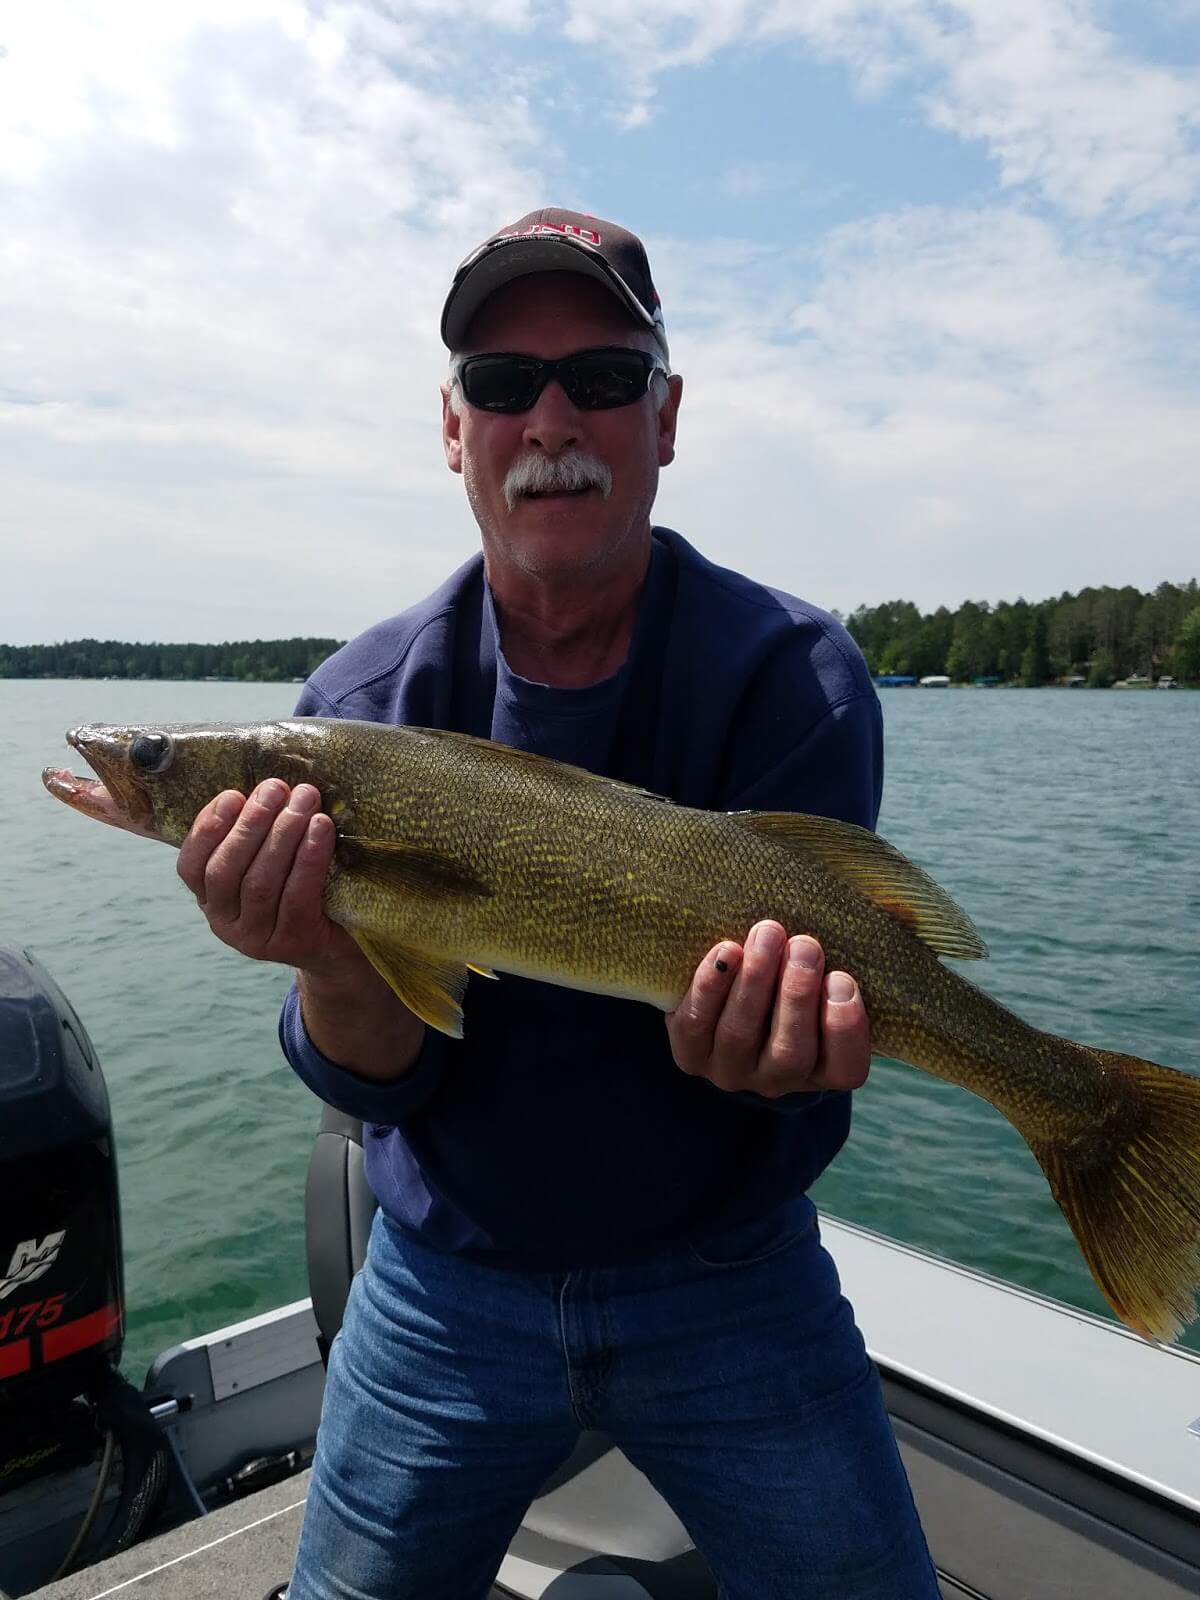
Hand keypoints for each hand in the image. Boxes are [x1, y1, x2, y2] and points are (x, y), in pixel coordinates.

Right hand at [176, 780, 361, 977]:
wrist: (342, 943)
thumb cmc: (304, 890)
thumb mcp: (272, 864)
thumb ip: (258, 836)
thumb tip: (267, 786)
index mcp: (212, 900)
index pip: (191, 866)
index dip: (208, 829)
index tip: (232, 795)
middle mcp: (226, 924)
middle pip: (225, 871)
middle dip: (250, 823)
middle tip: (276, 788)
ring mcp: (258, 939)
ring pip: (260, 882)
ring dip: (282, 834)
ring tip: (304, 800)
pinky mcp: (293, 943)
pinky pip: (296, 896)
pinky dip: (308, 857)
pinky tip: (321, 828)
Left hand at [665, 922, 870, 1097]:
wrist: (726, 995)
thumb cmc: (789, 978)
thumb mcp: (820, 976)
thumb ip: (834, 962)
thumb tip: (878, 912)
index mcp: (824, 1068)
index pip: (846, 1069)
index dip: (845, 1028)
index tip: (842, 978)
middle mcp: (778, 1079)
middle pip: (791, 1053)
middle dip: (797, 995)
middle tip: (805, 946)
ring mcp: (731, 1071)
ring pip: (741, 1035)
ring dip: (755, 981)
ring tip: (767, 935)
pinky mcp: (691, 1055)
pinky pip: (696, 1026)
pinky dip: (710, 987)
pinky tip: (726, 951)